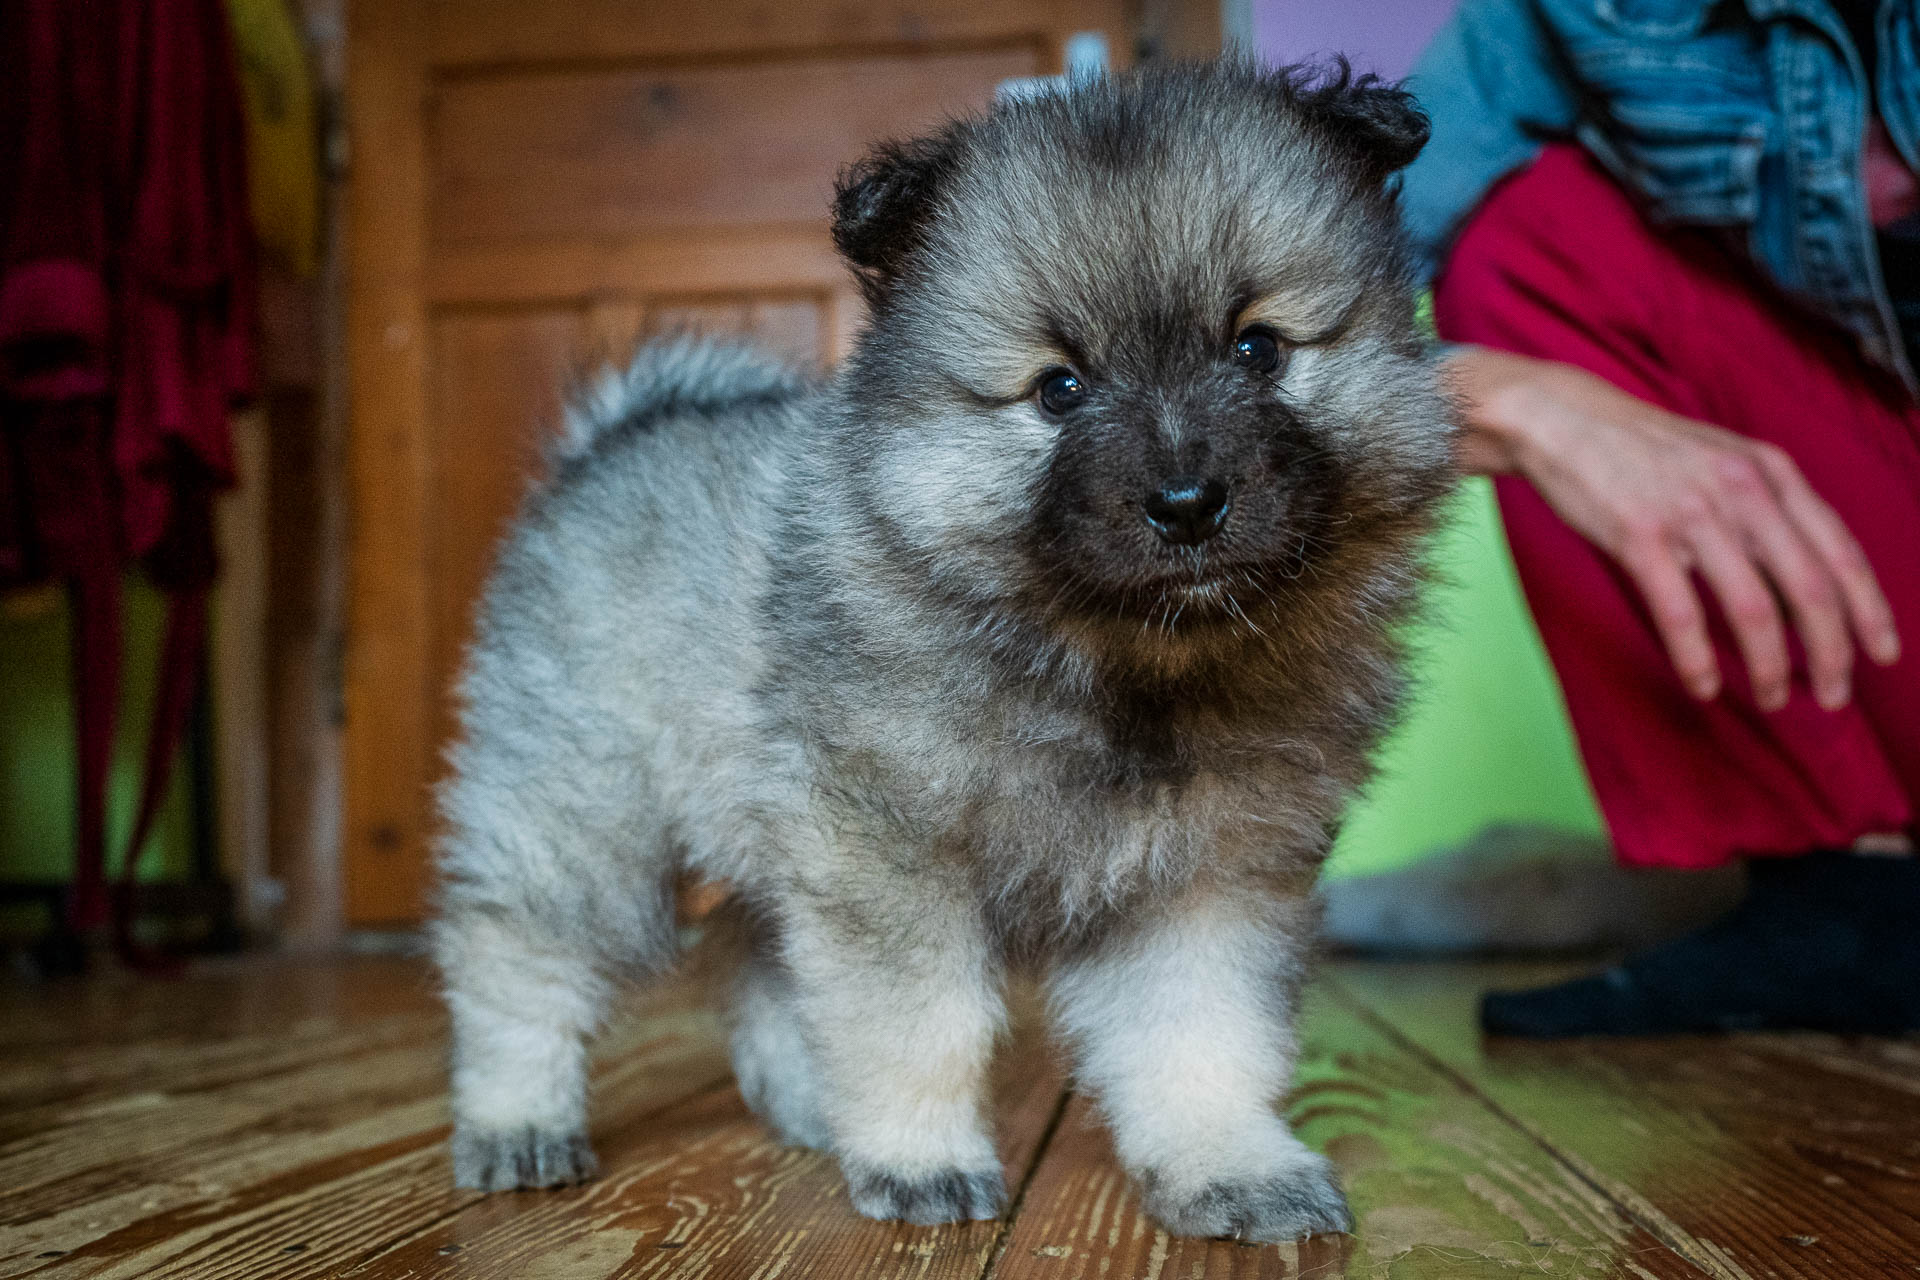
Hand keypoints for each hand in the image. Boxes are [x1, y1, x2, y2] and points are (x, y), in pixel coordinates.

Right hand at [1446, 345, 1900, 710]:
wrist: (1565, 421)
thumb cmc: (1643, 451)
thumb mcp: (1724, 462)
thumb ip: (1767, 510)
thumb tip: (1801, 586)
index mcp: (1772, 472)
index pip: (1840, 551)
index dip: (1869, 610)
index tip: (1881, 654)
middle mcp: (1743, 490)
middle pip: (1810, 588)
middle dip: (1831, 653)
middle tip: (1832, 695)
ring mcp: (1692, 513)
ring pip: (1753, 608)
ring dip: (1770, 666)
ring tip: (1770, 699)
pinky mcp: (1640, 536)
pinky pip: (1681, 613)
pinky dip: (1697, 659)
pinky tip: (1703, 686)